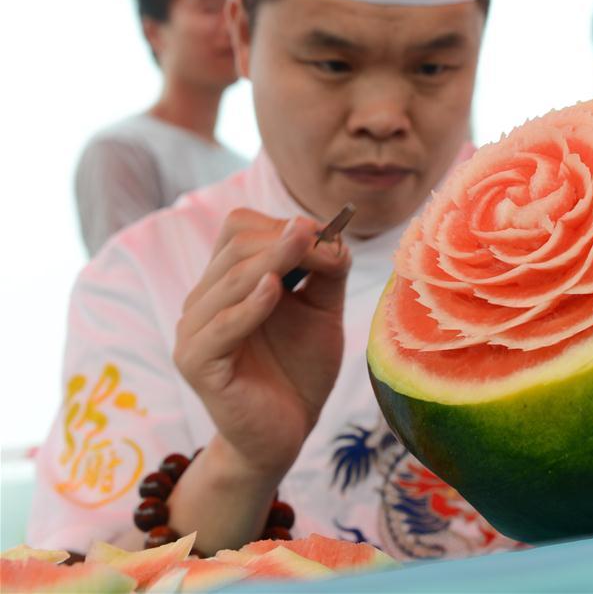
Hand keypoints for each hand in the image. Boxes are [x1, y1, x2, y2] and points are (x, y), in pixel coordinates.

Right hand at [174, 208, 350, 479]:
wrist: (286, 433)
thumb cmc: (300, 369)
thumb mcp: (321, 312)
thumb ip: (327, 273)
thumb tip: (333, 236)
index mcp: (228, 282)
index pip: (239, 229)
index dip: (282, 225)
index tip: (325, 233)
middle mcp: (204, 300)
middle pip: (235, 247)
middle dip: (283, 241)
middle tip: (323, 243)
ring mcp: (194, 332)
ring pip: (229, 279)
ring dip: (272, 260)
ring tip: (305, 249)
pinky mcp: (197, 364)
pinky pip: (220, 327)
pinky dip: (248, 305)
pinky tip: (274, 290)